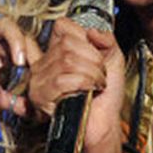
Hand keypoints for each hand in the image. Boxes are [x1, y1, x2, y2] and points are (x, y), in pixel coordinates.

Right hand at [0, 17, 37, 115]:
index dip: (37, 57)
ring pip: (3, 25)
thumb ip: (12, 102)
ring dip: (15, 41)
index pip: (27, 44)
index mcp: (3, 49)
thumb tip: (33, 112)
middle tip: (33, 66)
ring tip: (19, 62)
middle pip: (19, 29)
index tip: (43, 76)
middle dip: (29, 46)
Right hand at [27, 18, 125, 152]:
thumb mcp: (113, 60)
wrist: (103, 125)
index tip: (95, 55)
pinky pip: (63, 79)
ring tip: (96, 85)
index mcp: (57, 52)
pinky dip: (84, 83)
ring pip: (67, 60)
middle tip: (99, 75)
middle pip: (67, 43)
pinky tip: (88, 91)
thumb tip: (91, 31)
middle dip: (93, 58)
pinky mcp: (41, 96)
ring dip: (92, 73)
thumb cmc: (105, 97)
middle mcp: (44, 64)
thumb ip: (106, 39)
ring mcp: (39, 80)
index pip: (62, 27)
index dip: (83, 37)